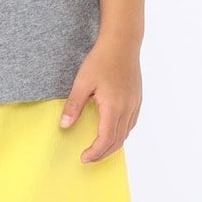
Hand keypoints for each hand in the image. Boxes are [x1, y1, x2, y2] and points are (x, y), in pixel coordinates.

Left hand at [59, 38, 141, 161]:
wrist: (122, 43)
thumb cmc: (102, 60)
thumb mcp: (82, 82)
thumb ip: (74, 105)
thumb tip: (65, 125)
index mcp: (114, 107)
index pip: (106, 139)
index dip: (95, 152)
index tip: (83, 157)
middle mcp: (127, 109)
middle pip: (117, 141)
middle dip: (103, 153)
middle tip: (88, 158)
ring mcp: (134, 104)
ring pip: (126, 133)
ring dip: (113, 145)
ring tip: (99, 148)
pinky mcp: (137, 98)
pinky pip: (131, 123)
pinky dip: (121, 133)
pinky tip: (112, 131)